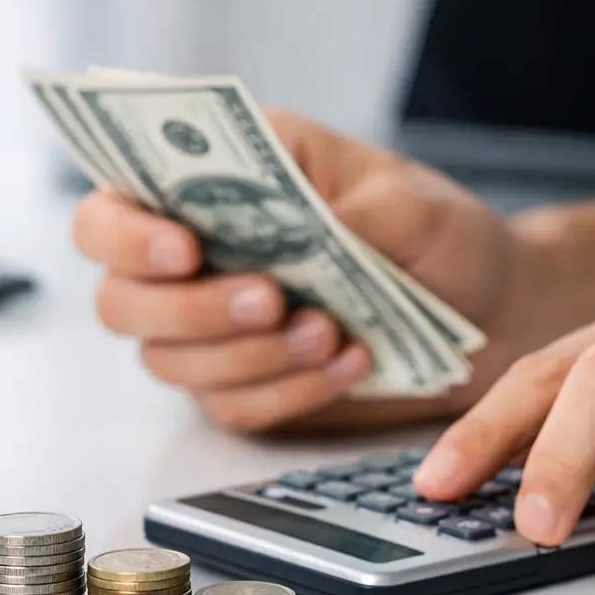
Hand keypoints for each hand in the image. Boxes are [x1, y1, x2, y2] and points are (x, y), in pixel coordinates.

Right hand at [72, 109, 537, 431]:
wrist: (487, 310)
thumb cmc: (431, 233)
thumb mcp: (407, 199)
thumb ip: (348, 208)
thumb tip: (301, 230)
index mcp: (206, 187)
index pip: (108, 213)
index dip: (125, 235)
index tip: (184, 249)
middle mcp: (190, 262)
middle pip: (119, 301)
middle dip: (190, 308)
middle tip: (270, 300)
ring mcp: (208, 332)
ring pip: (170, 363)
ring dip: (247, 355)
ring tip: (330, 330)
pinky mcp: (242, 389)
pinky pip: (232, 407)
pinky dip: (288, 391)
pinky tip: (348, 363)